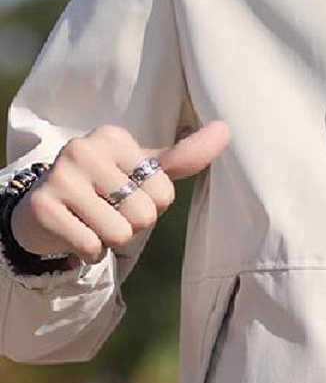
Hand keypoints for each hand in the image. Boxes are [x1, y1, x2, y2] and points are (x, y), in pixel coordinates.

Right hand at [10, 120, 229, 264]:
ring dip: (111, 239)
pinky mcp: (42, 207)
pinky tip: (76, 233)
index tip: (129, 193)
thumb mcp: (144, 169)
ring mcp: (60, 177)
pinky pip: (91, 247)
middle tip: (108, 211)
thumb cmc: (106, 187)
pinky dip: (90, 251)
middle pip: (143, 215)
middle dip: (132, 224)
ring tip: (92, 221)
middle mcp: (84, 149)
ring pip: (119, 233)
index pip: (164, 192)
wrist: (45, 208)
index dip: (153, 204)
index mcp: (113, 137)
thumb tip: (225, 130)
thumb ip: (184, 157)